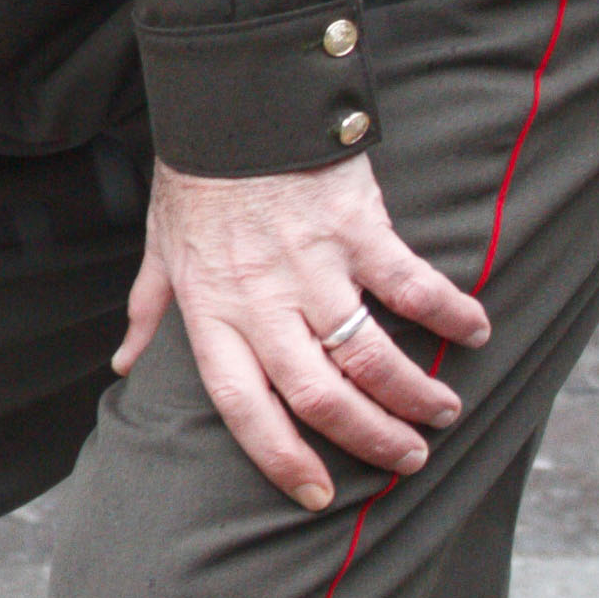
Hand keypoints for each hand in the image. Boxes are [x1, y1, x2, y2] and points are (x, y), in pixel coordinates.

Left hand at [112, 153, 489, 510]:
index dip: (280, 458)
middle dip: (371, 439)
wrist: (233, 101)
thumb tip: (124, 365)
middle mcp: (263, 301)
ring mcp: (312, 266)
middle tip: (406, 459)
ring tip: (440, 413)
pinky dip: (449, 313)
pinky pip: (411, 285)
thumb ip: (149, 312)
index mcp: (214, 313)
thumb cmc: (195, 181)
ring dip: (415, 395)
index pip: (244, 407)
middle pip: (321, 395)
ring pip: (371, 355)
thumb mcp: (160, 250)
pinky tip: (474, 332)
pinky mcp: (357, 228)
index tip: (315, 495)